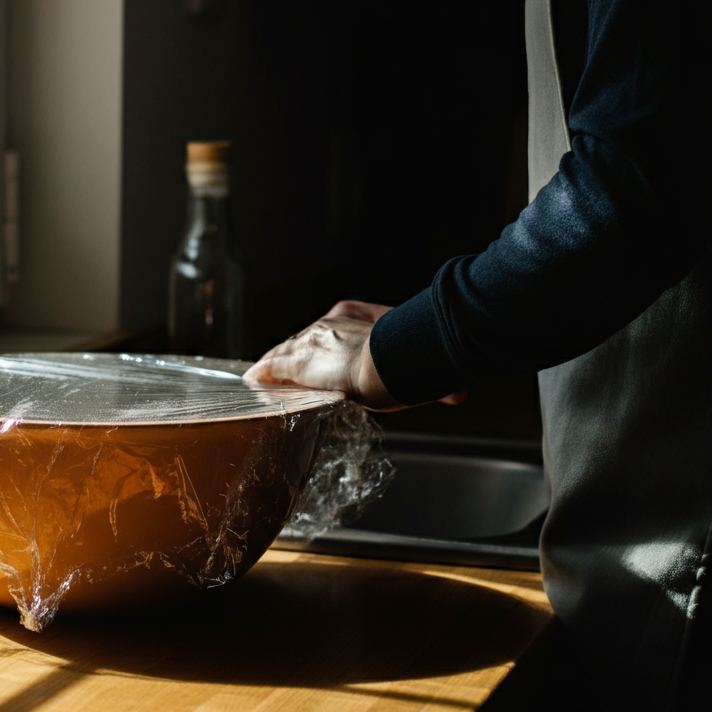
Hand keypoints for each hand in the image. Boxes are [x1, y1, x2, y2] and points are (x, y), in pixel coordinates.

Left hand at [244, 299, 467, 410]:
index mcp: (355, 316)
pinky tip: (253, 380)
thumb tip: (458, 395)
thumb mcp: (421, 368)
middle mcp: (330, 324)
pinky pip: (272, 367)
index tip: (321, 358)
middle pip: (304, 341)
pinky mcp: (298, 363)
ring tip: (264, 378)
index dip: (322, 347)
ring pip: (286, 352)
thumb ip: (435, 382)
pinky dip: (264, 374)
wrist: (397, 359)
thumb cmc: (413, 361)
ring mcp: (312, 343)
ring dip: (277, 367)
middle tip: (285, 373)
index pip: (329, 331)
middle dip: (296, 358)